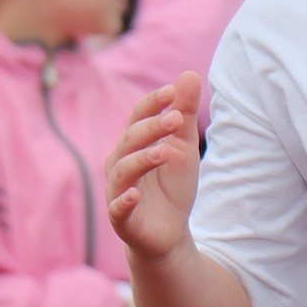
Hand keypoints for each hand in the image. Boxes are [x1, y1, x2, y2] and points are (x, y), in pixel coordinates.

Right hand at [107, 73, 202, 259]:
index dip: (152, 104)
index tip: (173, 91)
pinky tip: (135, 195)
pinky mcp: (122, 219)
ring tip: (164, 152)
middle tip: (176, 119)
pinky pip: (117, 209)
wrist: (169, 233)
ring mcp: (118, 192)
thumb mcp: (183, 147)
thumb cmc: (171, 187)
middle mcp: (120, 164)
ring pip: (122, 171)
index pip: (137, 117)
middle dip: (151, 128)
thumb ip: (184, 113)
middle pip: (129, 141)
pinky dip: (124, 201)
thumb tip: (189, 73)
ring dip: (141, 160)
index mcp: (132, 145)